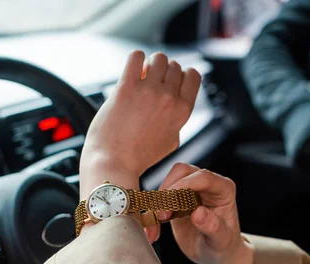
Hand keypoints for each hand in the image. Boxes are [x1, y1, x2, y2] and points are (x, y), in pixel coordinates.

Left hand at [81, 51, 201, 179]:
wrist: (115, 162)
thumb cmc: (140, 155)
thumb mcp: (172, 140)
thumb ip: (177, 119)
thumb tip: (176, 103)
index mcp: (182, 111)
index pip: (194, 75)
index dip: (183, 75)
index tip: (171, 83)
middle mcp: (169, 99)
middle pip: (175, 66)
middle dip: (164, 71)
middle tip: (152, 84)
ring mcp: (148, 91)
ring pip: (159, 58)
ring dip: (151, 63)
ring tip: (141, 76)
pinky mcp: (126, 88)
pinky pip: (136, 56)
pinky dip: (135, 59)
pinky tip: (132, 70)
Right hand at [158, 163, 253, 263]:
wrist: (216, 255)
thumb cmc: (224, 247)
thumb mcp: (221, 241)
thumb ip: (213, 227)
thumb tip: (198, 212)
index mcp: (224, 189)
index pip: (203, 177)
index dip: (184, 185)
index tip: (169, 200)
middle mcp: (207, 185)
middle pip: (182, 172)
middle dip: (168, 190)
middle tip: (162, 215)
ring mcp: (191, 189)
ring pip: (168, 182)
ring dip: (158, 202)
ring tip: (157, 226)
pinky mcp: (176, 199)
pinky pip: (160, 198)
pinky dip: (153, 212)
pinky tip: (153, 231)